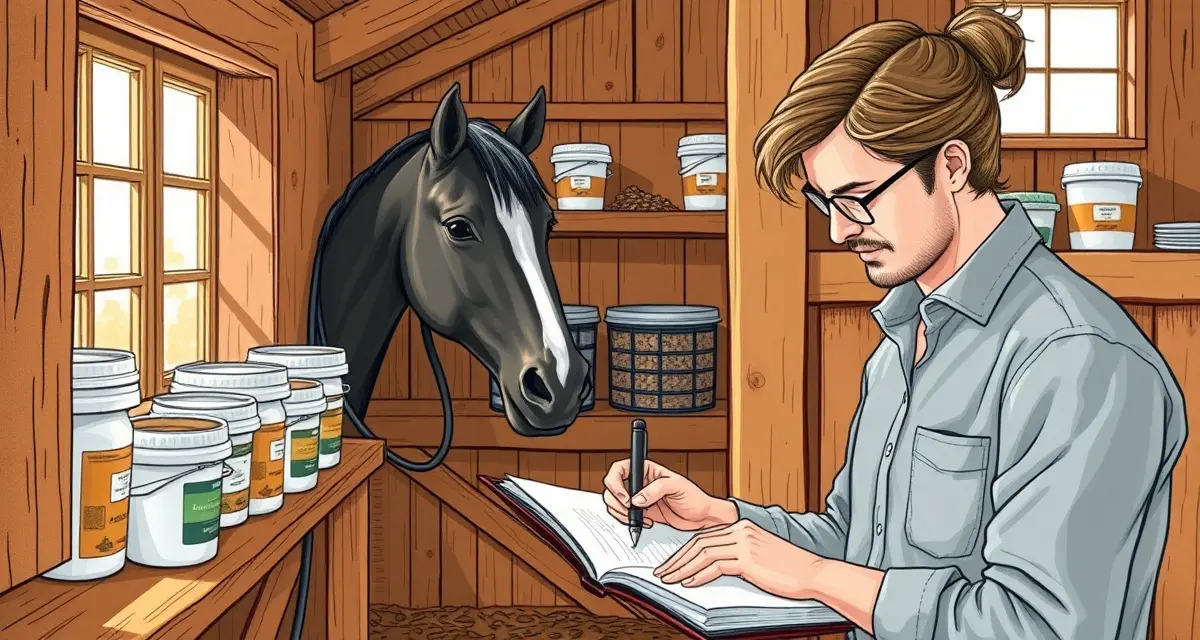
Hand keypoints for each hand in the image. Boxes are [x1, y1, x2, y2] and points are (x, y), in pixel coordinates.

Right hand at [602, 458, 735, 530]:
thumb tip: (637, 498)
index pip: (621, 468)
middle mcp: (641, 483)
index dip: (616, 481)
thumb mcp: (677, 486)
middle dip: (616, 500)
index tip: (625, 496)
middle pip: (613, 487)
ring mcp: (640, 499)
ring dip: (621, 512)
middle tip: (629, 508)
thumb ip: (656, 489)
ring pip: (615, 503)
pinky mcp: (642, 513)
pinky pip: (625, 516)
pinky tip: (644, 522)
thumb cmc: (695, 497)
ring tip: (637, 517)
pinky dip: (628, 521)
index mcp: (647, 470)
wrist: (702, 517)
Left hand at [653, 520, 822, 597]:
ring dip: (682, 567)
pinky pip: (715, 566)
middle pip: (698, 543)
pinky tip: (689, 582)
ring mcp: (744, 543)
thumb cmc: (788, 569)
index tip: (670, 564)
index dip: (683, 551)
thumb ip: (736, 555)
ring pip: (702, 553)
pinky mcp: (748, 558)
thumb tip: (710, 566)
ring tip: (669, 579)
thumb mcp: (758, 556)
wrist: (812, 573)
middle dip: (676, 559)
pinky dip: (699, 575)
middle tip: (662, 572)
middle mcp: (740, 530)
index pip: (704, 537)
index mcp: (741, 526)